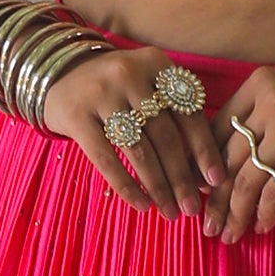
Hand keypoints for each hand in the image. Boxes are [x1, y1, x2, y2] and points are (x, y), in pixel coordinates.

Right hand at [42, 44, 228, 217]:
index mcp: (156, 64)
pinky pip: (107, 159)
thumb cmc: (116, 89)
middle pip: (165, 136)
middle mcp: (130, 74)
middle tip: (192, 208)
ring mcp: (101, 94)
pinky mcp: (76, 115)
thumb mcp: (147, 86)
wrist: (59, 73)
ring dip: (158, 187)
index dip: (204, 150)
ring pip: (139, 151)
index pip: (188, 113)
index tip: (215, 181)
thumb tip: (203, 175)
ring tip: (170, 212)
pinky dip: (127, 186)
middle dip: (182, 177)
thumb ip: (174, 118)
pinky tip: (141, 204)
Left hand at [205, 68, 274, 241]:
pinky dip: (266, 214)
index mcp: (260, 84)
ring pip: (247, 180)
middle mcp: (269, 100)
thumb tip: (219, 171)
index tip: (200, 197)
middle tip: (207, 227)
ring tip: (229, 236)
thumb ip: (260, 126)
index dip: (206, 169)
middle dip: (215, 199)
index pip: (218, 132)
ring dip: (235, 214)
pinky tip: (263, 228)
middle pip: (228, 159)